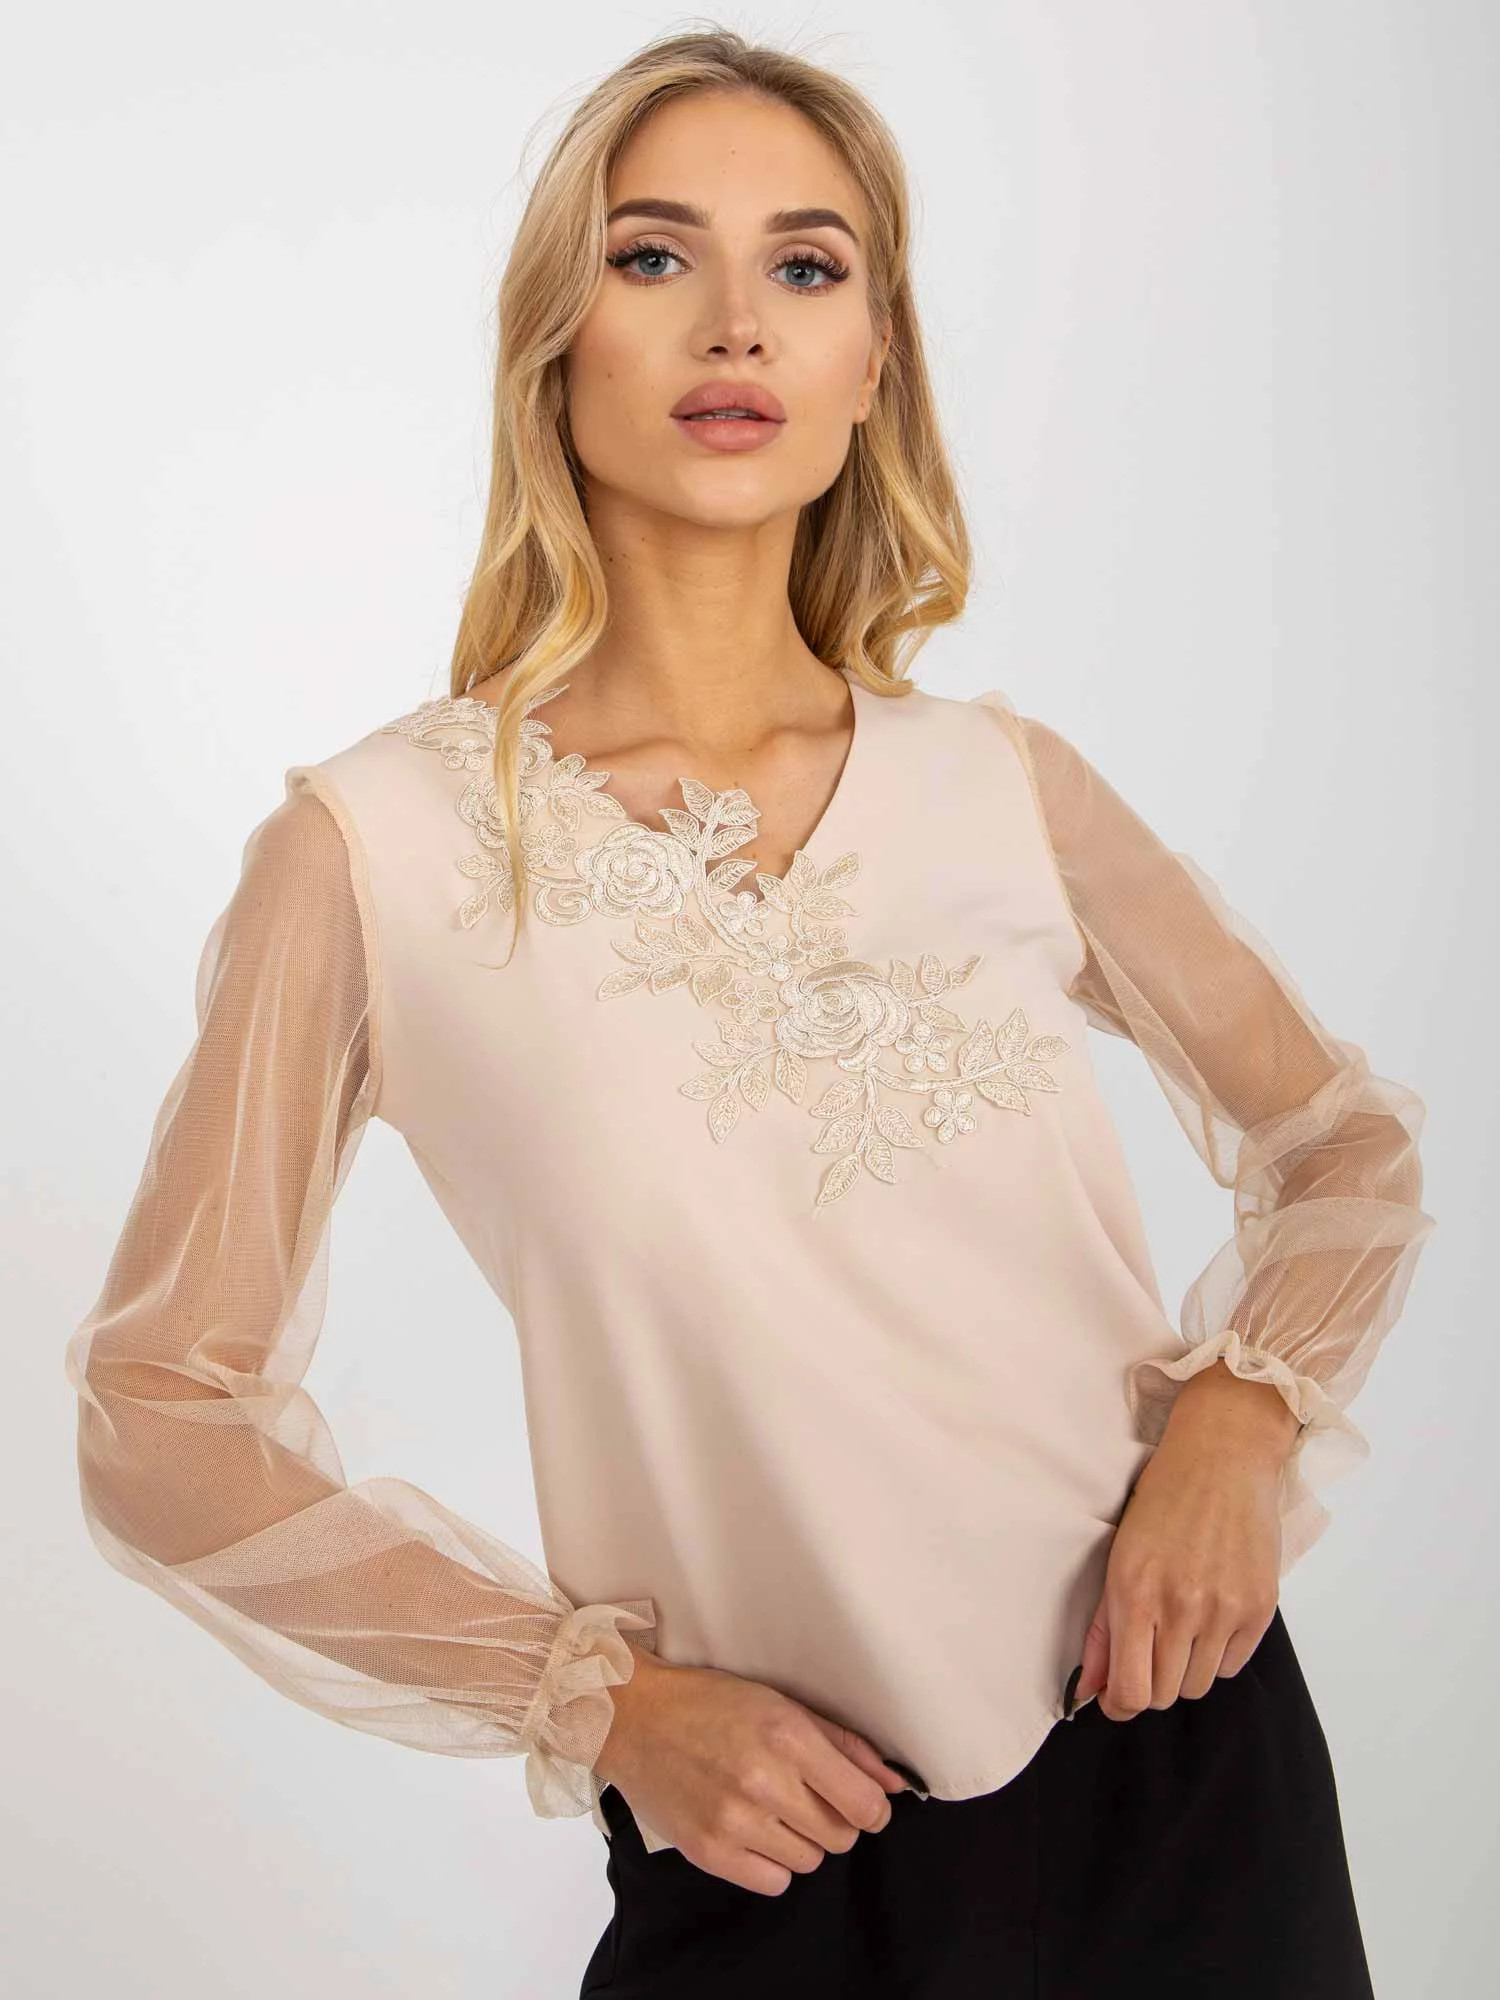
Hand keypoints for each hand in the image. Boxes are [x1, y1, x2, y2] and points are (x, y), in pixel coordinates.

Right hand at [593, 1642, 910, 1894]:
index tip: (864, 1804)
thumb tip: (893, 1785)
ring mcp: (735, 1822)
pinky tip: (754, 1830)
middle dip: (834, 1819)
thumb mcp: (782, 1705)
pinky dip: (772, 1862)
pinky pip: (773, 1882)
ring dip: (801, 1839)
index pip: (863, 1805)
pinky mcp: (709, 1852)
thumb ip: (844, 1745)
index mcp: (788, 1737)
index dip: (873, 1809)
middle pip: (840, 1836)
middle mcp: (765, 1782)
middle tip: (806, 1795)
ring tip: (773, 1808)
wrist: (634, 1718)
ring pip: (809, 1861)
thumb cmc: (709, 1703)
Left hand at [1073, 1361, 1299, 1720]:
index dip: (1120, 1704)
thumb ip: (1102, 1629)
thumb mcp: (1119, 1557)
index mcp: (1137, 1594)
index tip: (1116, 1695)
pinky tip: (1209, 1617)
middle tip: (1147, 1652)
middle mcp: (1183, 1608)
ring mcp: (1226, 1610)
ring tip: (1179, 1627)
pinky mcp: (1261, 1608)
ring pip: (1199, 1685)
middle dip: (1149, 1683)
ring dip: (1183, 1669)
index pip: (1131, 1692)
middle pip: (1164, 1695)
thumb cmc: (1162, 1501)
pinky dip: (1217, 1654)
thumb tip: (1089, 1688)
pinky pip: (1234, 1665)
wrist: (1222, 1457)